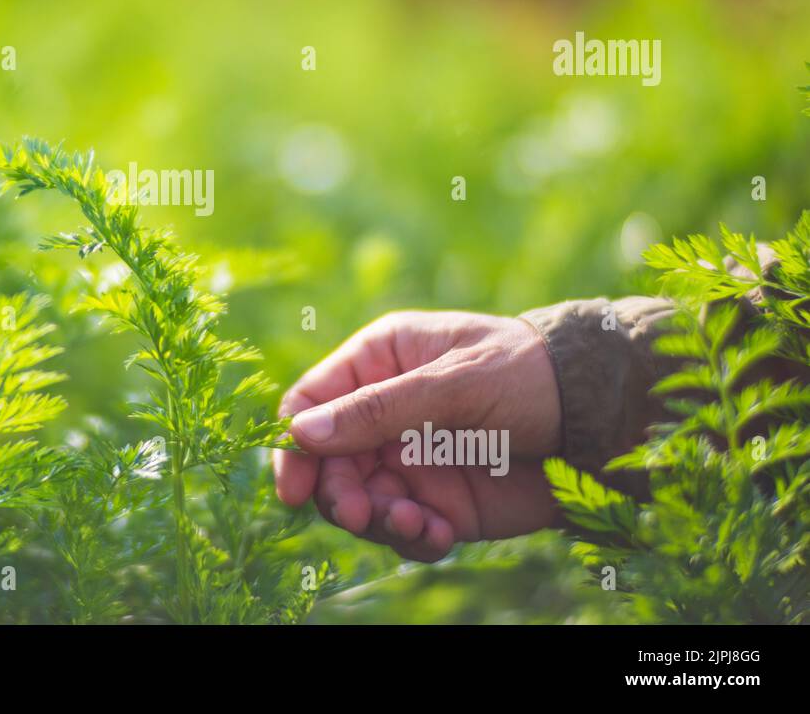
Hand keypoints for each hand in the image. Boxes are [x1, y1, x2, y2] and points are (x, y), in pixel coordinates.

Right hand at [275, 311, 563, 561]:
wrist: (602, 422)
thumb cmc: (528, 376)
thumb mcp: (453, 384)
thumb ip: (378, 410)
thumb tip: (301, 434)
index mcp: (381, 361)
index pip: (312, 402)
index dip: (295, 445)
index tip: (297, 487)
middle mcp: (385, 411)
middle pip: (328, 462)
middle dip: (339, 493)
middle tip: (359, 515)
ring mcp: (410, 459)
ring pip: (360, 500)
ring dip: (376, 520)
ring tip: (414, 523)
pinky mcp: (439, 501)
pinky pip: (402, 528)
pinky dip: (410, 538)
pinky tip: (436, 533)